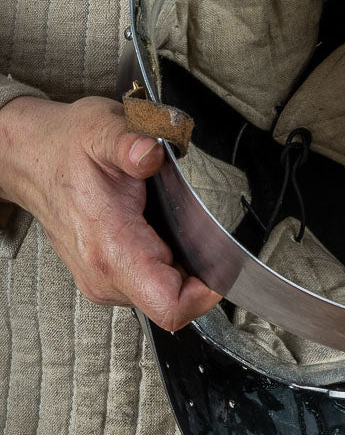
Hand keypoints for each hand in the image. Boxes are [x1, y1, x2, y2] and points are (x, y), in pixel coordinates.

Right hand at [0, 94, 219, 329]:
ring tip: (172, 225)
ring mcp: (104, 281)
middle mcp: (105, 276)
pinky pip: (150, 285)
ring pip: (164, 295)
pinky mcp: (105, 278)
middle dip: (197, 272)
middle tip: (201, 229)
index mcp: (110, 248)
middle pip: (173, 302)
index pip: (169, 304)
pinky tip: (159, 231)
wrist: (30, 158)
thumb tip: (151, 152)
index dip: (205, 294)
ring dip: (181, 266)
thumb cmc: (64, 147)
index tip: (223, 265)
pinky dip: (165, 263)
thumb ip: (130, 144)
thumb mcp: (101, 130)